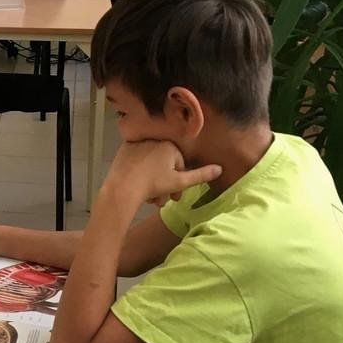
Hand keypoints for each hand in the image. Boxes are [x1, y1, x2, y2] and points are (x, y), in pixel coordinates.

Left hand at [104, 140, 221, 207]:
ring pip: (150, 165)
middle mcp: (154, 140)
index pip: (179, 165)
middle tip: (162, 201)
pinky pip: (136, 162)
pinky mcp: (123, 150)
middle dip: (165, 185)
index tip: (175, 198)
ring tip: (149, 198)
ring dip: (153, 183)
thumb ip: (200, 175)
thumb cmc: (153, 185)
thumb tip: (220, 169)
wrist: (122, 188)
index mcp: (169, 145)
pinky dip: (139, 173)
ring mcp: (137, 144)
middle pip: (164, 166)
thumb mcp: (180, 182)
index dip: (179, 183)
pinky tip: (137, 187)